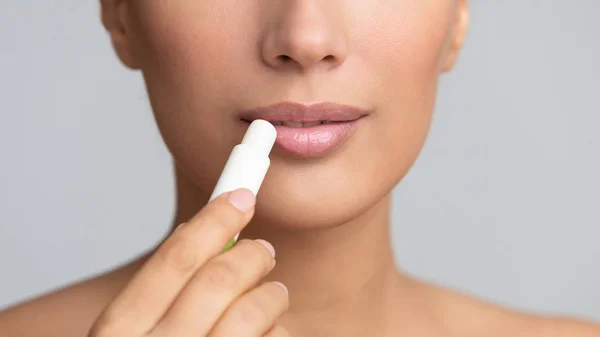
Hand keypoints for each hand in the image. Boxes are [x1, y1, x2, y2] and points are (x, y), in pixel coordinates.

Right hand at [88, 188, 288, 336]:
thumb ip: (162, 297)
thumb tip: (207, 234)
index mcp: (119, 335)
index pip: (176, 259)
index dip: (215, 220)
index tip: (242, 196)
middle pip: (221, 278)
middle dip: (253, 253)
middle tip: (265, 250)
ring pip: (257, 311)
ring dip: (273, 296)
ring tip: (272, 297)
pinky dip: (280, 334)